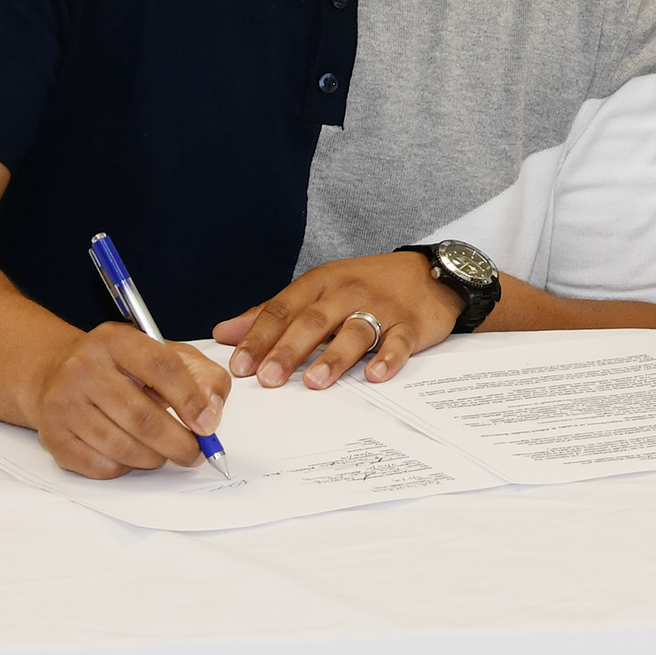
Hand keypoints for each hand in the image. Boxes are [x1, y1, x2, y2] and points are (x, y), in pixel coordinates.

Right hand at [29, 324, 232, 479]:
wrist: (57, 373)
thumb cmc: (121, 368)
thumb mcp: (164, 355)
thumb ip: (201, 376)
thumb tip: (212, 414)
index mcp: (116, 340)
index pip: (161, 367)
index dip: (190, 400)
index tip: (208, 425)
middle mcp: (84, 367)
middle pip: (142, 417)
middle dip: (178, 443)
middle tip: (195, 453)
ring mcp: (64, 402)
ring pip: (123, 447)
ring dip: (155, 458)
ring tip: (163, 452)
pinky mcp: (53, 436)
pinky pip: (103, 467)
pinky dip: (127, 468)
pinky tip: (130, 454)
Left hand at [212, 250, 464, 387]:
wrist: (429, 272)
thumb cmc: (366, 285)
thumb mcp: (318, 289)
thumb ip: (273, 312)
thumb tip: (226, 333)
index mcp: (320, 283)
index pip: (282, 309)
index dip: (259, 336)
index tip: (240, 364)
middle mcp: (347, 293)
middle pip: (313, 321)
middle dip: (288, 350)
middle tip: (268, 379)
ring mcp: (380, 308)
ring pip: (353, 332)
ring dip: (333, 357)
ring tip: (314, 382)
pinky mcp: (410, 324)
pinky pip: (398, 342)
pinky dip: (388, 359)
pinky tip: (376, 375)